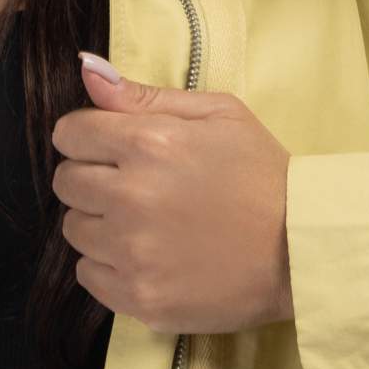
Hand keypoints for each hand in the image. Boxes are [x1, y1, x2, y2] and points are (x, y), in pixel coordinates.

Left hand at [52, 55, 293, 334]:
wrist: (303, 250)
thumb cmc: (264, 176)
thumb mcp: (219, 114)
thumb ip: (145, 95)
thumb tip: (87, 71)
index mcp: (149, 144)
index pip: (70, 133)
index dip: (89, 138)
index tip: (114, 151)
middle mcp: (132, 198)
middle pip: (66, 182)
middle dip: (93, 179)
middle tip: (137, 189)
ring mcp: (133, 253)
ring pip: (74, 229)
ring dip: (101, 224)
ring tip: (147, 225)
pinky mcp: (139, 297)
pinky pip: (87, 274)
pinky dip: (109, 265)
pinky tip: (148, 257)